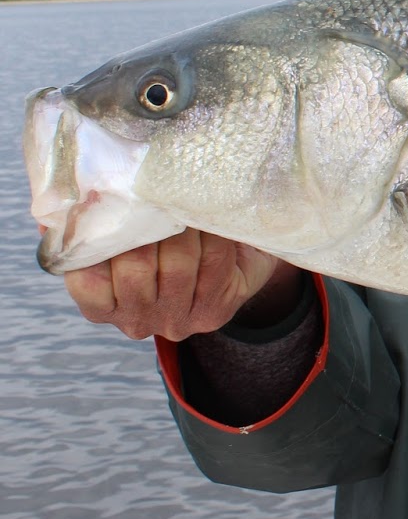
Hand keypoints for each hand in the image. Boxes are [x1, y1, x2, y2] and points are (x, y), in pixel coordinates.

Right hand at [55, 227, 302, 340]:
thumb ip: (92, 226)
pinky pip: (213, 263)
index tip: (121, 207)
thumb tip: (64, 210)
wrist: (232, 257)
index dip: (105, 240)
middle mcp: (135, 321)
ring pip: (177, 266)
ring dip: (185, 229)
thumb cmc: (166, 242)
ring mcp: (175, 321)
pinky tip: (212, 220)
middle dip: (151, 226)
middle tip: (160, 197)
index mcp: (102, 307)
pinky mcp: (213, 313)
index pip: (87, 279)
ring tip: (187, 204)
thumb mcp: (121, 237)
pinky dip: (213, 235)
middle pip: (135, 270)